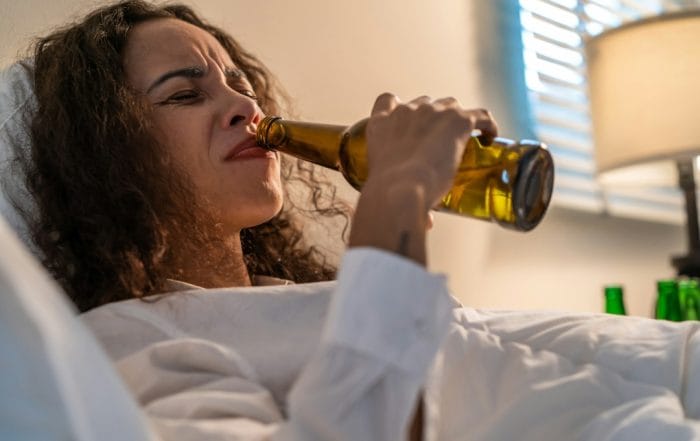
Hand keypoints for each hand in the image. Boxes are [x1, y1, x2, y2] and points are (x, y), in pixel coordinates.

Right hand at [348, 93, 497, 264]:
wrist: (400, 189)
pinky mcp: (458, 120)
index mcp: (381, 124)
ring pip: (452, 106)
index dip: (401, 109)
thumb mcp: (386, 186)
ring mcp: (433, 112)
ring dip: (458, 118)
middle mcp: (406, 112)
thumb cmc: (388, 194)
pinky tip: (490, 137)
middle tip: (441, 142)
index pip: (388, 101)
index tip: (411, 122)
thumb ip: (405, 198)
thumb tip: (426, 222)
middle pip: (426, 104)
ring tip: (467, 138)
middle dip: (433, 118)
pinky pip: (480, 115)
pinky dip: (487, 125)